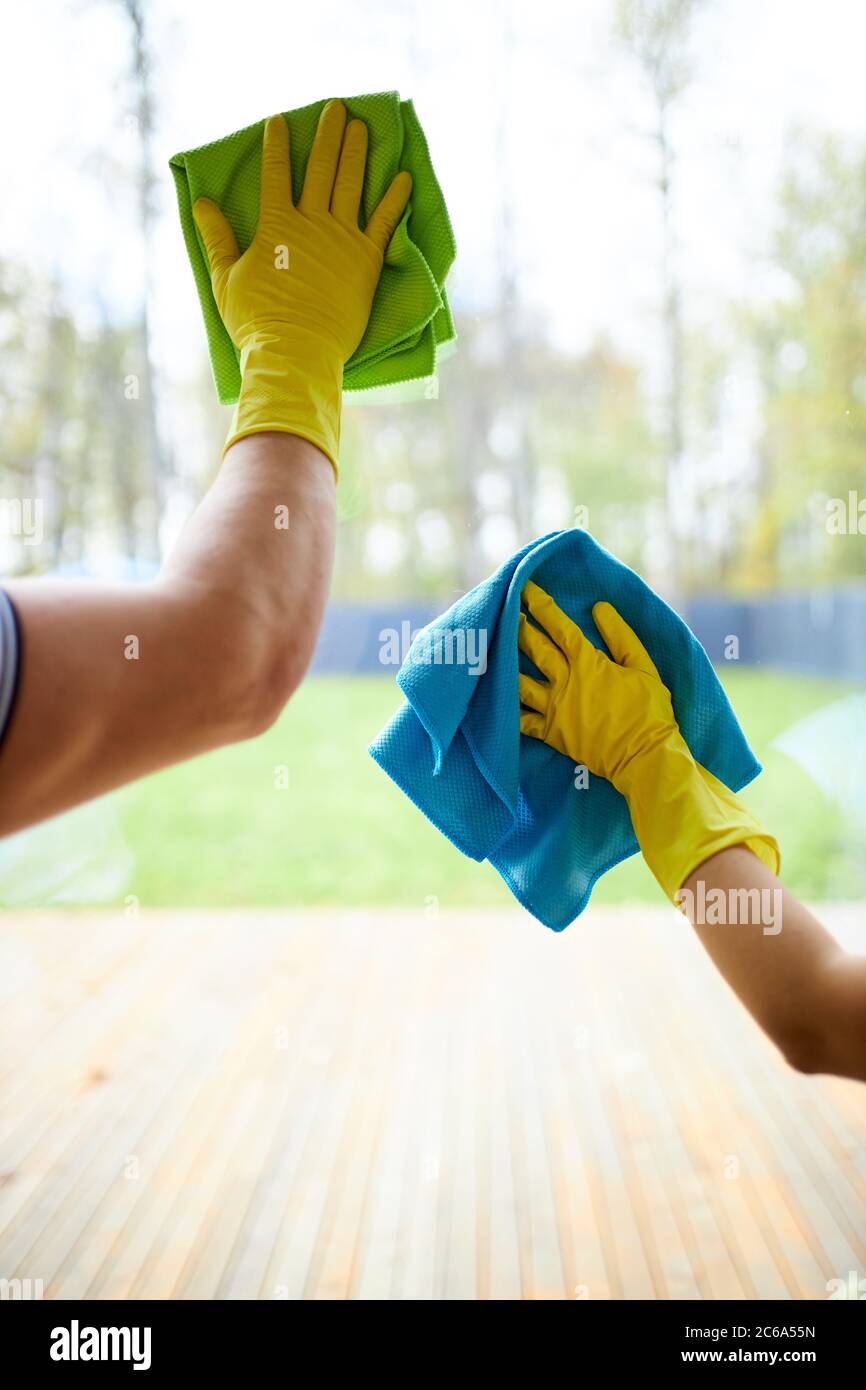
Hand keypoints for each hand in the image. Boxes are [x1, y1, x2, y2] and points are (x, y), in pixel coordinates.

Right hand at [192, 101, 411, 469]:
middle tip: (337, 108)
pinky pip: (385, 222)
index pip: (276, 173)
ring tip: (362, 128)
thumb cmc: (256, 322)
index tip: (280, 121)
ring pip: (352, 184)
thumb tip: (200, 203)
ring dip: (357, 153)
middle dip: (329, 134)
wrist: (296, 352)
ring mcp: (343, 238)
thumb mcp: (226, 279)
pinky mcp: (367, 260)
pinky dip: (394, 198)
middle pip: (322, 167)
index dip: (277, 144)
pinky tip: (403, 177)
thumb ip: (217, 238)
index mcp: (277, 224)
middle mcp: (312, 222)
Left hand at [517, 579, 779, 899]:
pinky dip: (507, 709)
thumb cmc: (649, 711)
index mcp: (588, 664)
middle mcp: (565, 683)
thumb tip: (599, 608)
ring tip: (493, 650)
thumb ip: (621, 636)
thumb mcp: (643, 667)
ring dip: (506, 663)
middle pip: (535, 649)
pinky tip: (493, 699)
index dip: (542, 606)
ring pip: (522, 681)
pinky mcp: (551, 733)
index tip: (527, 589)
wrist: (643, 757)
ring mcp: (554, 709)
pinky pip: (522, 720)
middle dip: (519, 627)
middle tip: (503, 609)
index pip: (559, 627)